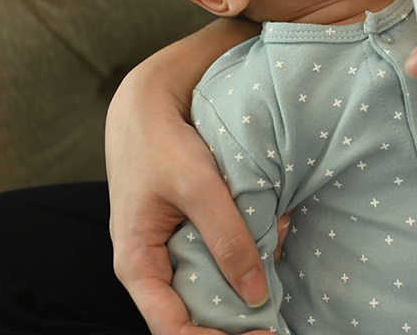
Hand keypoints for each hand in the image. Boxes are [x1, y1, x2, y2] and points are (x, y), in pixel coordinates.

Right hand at [106, 19, 285, 334]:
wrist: (147, 104)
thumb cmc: (163, 143)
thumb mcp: (199, 187)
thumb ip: (228, 239)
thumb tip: (256, 295)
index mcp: (137, 265)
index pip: (171, 331)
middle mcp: (150, 268)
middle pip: (192, 317)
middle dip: (236, 318)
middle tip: (278, 318)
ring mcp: (169, 252)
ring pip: (211, 287)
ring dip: (247, 280)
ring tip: (280, 254)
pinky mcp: (189, 234)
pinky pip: (219, 258)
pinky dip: (248, 251)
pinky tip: (275, 231)